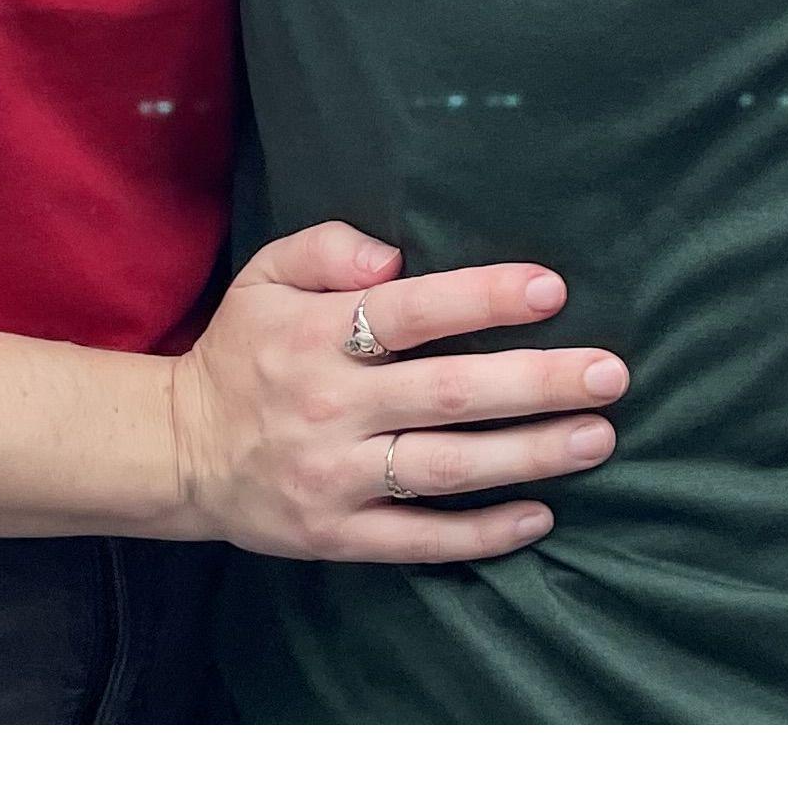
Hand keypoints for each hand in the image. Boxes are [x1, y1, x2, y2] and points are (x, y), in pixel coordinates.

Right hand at [163, 220, 623, 564]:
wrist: (178, 452)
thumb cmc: (243, 351)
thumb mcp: (265, 276)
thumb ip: (326, 247)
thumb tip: (392, 253)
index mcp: (315, 337)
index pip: (410, 312)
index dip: (482, 299)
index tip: (551, 290)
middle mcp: (329, 407)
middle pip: (448, 393)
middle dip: (536, 382)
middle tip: (610, 374)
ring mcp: (334, 478)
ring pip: (446, 468)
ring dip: (529, 454)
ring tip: (597, 437)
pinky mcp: (336, 537)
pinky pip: (419, 539)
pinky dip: (481, 533)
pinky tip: (540, 515)